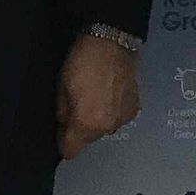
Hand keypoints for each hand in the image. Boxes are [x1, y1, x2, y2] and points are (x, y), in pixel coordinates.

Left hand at [57, 34, 140, 159]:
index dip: (63, 142)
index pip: (71, 151)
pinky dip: (112, 111)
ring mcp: (123, 120)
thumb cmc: (82, 63)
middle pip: (88, 139)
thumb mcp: (62, 85)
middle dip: (80, 128)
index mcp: (86, 124)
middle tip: (77, 104)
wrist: (113, 44)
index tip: (60, 131)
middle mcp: (106, 128)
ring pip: (104, 129)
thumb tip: (64, 123)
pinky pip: (117, 118)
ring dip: (98, 120)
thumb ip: (62, 111)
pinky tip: (110, 94)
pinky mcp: (134, 109)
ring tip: (96, 96)